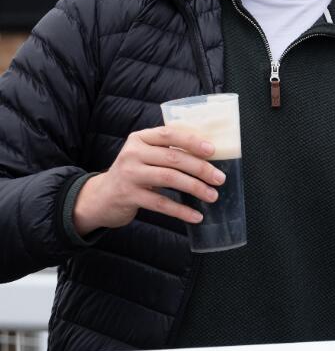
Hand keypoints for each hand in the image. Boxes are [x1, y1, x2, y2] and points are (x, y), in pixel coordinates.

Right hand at [73, 126, 225, 235]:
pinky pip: (160, 203)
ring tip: (212, 195)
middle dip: (200, 168)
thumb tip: (208, 154)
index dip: (192, 141)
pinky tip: (195, 216)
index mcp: (140, 138)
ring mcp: (129, 174)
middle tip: (219, 178)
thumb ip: (168, 150)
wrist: (100, 198)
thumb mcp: (145, 155)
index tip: (212, 151)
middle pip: (173, 158)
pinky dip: (180, 210)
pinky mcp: (128, 196)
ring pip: (169, 179)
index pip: (170, 134)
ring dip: (195, 187)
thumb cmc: (133, 173)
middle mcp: (133, 153)